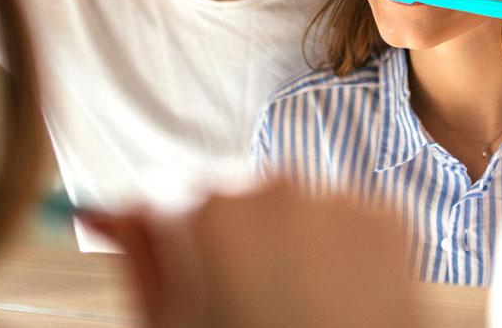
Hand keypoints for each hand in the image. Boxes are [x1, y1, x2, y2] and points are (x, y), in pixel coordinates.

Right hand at [83, 180, 418, 327]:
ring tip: (287, 303)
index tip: (165, 256)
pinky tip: (329, 295)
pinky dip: (333, 246)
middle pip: (228, 195)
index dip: (159, 231)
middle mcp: (275, 187)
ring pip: (287, 203)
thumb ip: (140, 259)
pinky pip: (340, 216)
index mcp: (209, 212)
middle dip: (222, 234)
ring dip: (279, 237)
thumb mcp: (171, 326)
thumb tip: (115, 215)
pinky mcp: (386, 216)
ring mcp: (335, 198)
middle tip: (233, 298)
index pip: (163, 194)